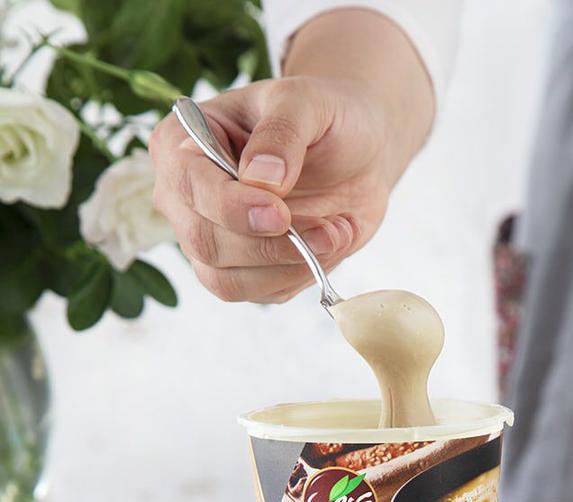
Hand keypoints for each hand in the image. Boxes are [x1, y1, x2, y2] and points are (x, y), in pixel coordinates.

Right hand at [149, 75, 395, 303]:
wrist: (357, 150)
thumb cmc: (322, 116)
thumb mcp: (306, 102)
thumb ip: (282, 132)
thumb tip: (262, 179)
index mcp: (181, 142)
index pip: (189, 187)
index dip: (231, 208)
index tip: (279, 214)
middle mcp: (184, 198)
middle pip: (205, 242)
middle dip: (268, 245)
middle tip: (328, 231)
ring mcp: (210, 239)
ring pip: (228, 281)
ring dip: (289, 266)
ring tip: (337, 234)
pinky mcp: (244, 271)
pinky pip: (263, 293)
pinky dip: (303, 275)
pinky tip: (333, 242)